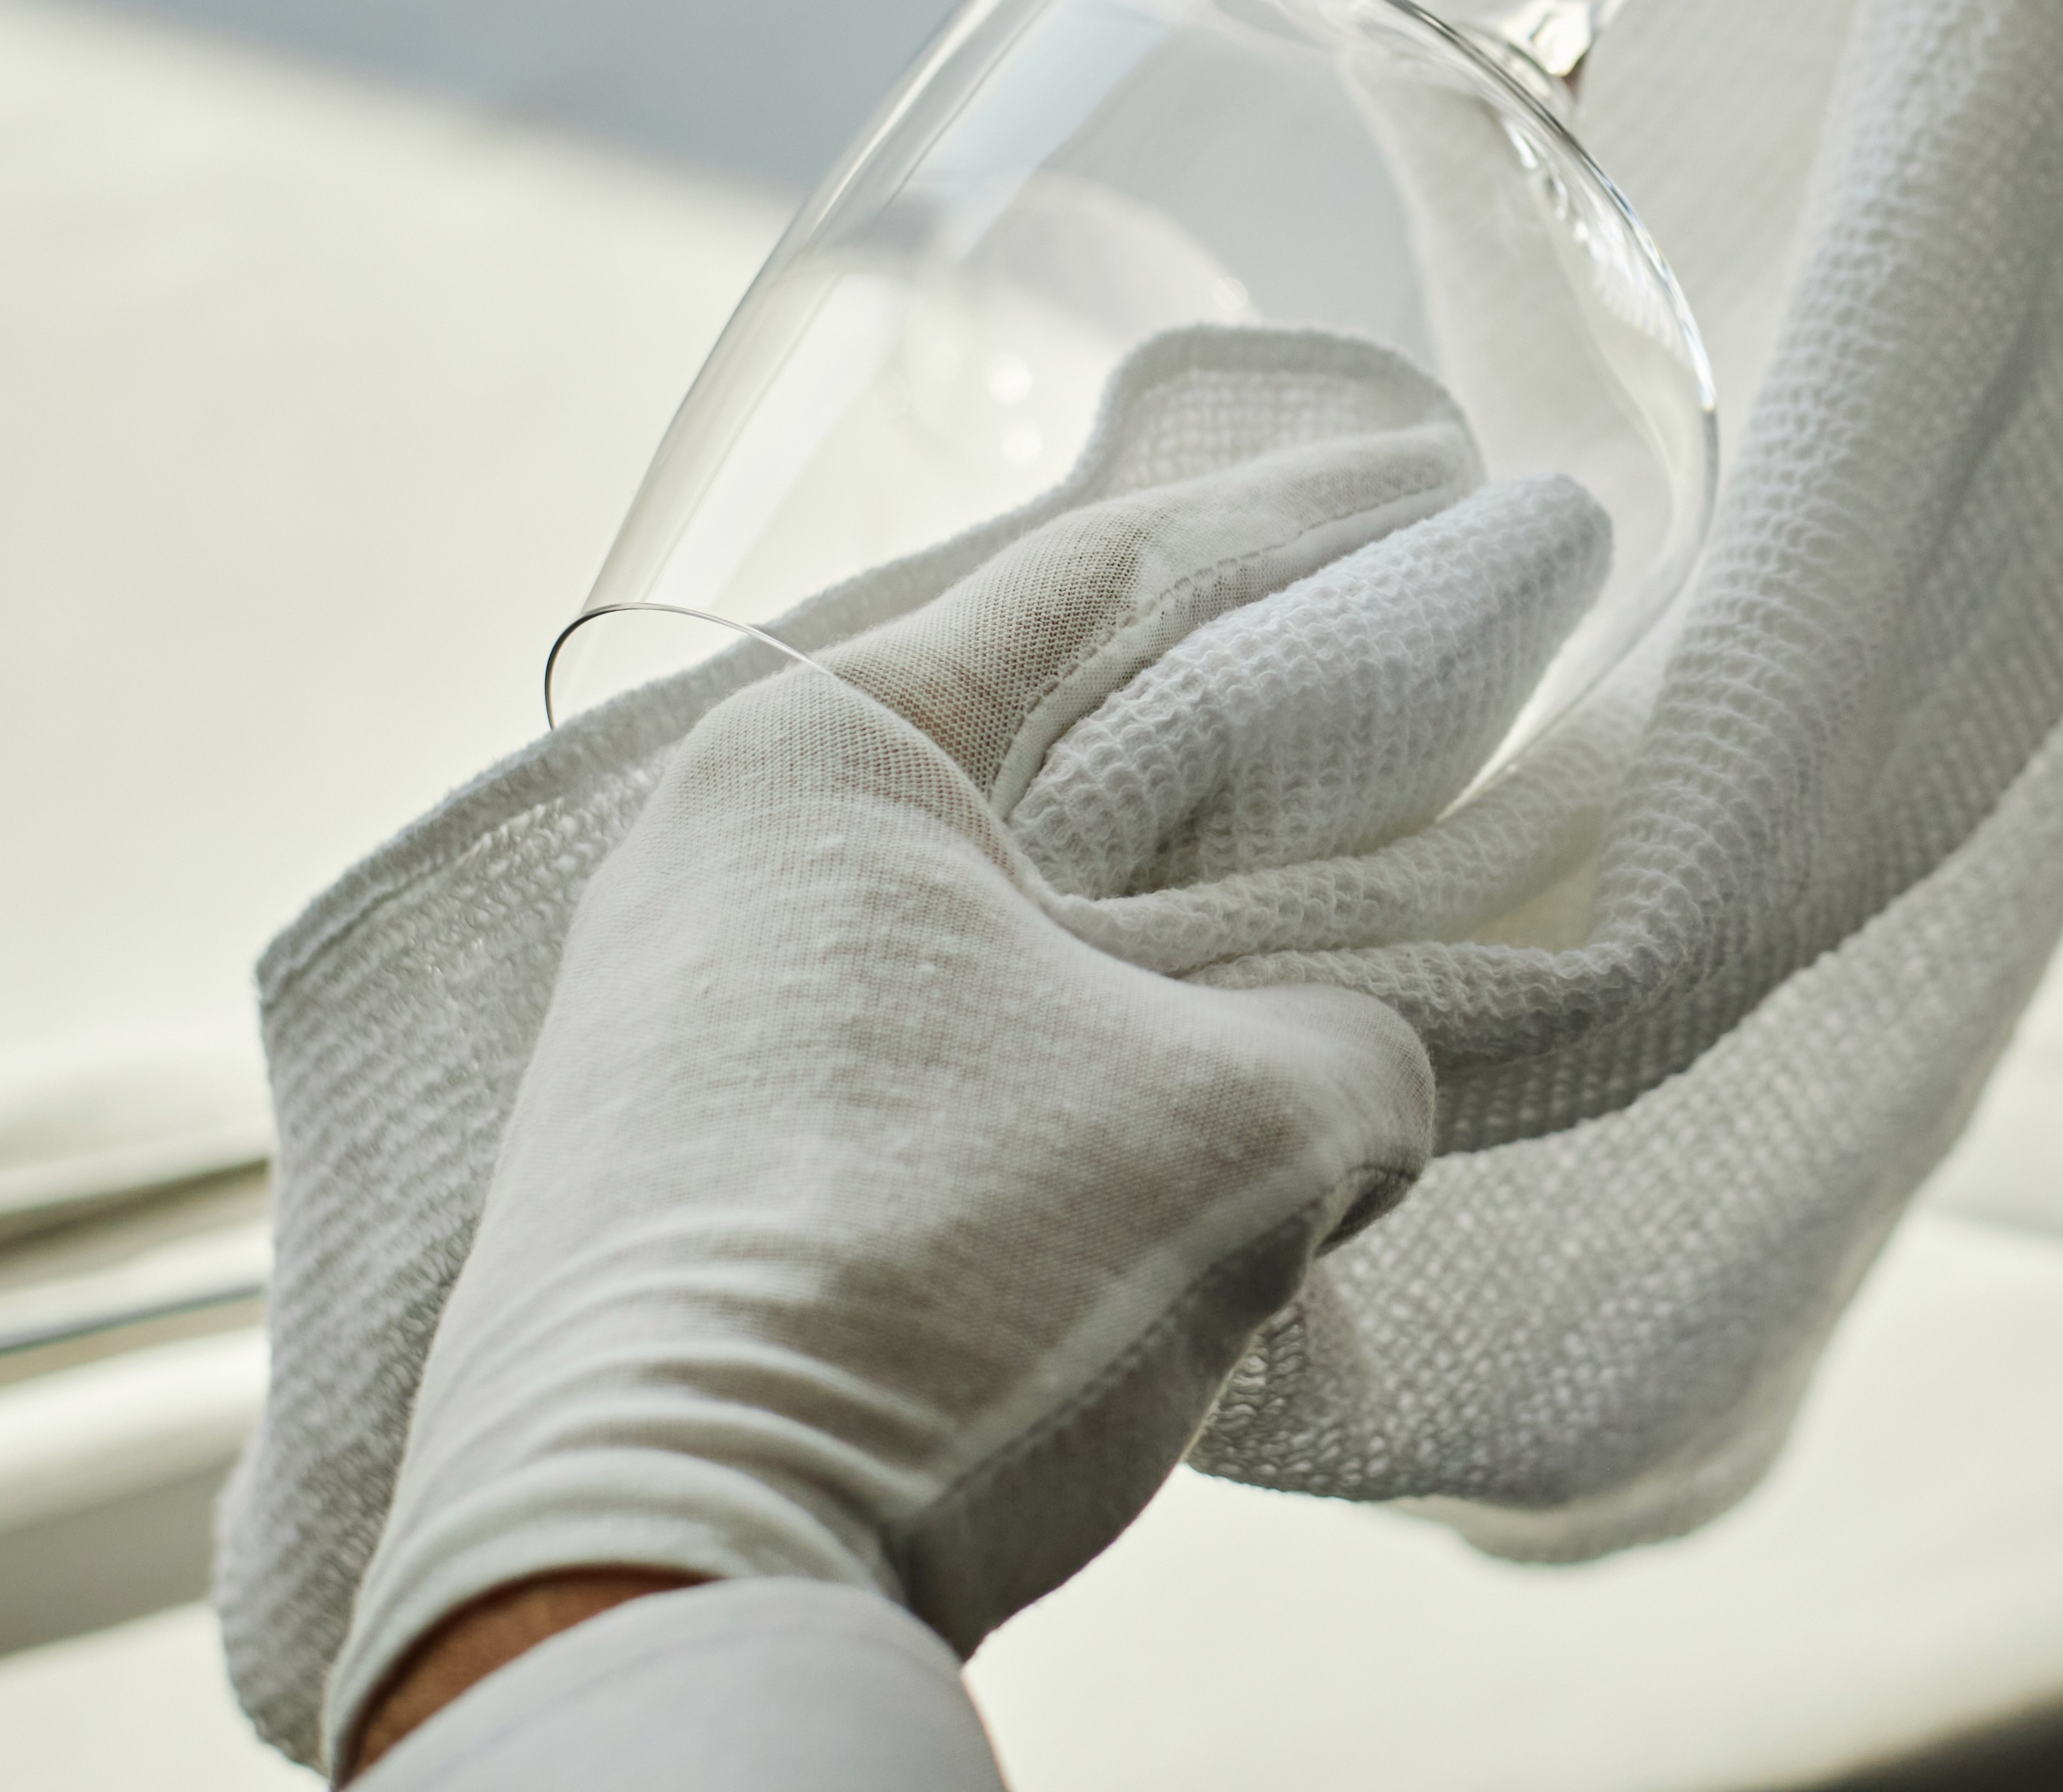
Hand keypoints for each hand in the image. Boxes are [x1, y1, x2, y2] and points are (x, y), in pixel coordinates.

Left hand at [323, 463, 1608, 1769]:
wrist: (660, 1576)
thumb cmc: (945, 1280)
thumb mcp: (1250, 1137)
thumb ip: (1361, 1053)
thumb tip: (1355, 1076)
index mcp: (824, 758)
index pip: (1099, 580)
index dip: (1291, 531)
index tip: (1420, 487)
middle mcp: (703, 856)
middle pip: (1027, 766)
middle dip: (1211, 776)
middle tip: (1381, 750)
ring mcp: (649, 1027)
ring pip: (960, 940)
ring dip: (1121, 968)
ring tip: (1283, 985)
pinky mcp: (643, 1186)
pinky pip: (890, 1071)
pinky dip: (1029, 1080)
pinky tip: (1130, 1150)